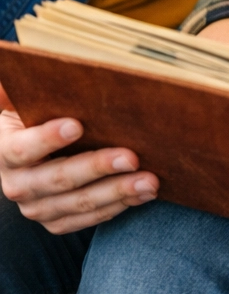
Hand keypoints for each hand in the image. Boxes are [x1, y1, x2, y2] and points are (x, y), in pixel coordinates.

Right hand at [0, 80, 157, 233]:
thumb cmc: (43, 117)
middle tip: (133, 157)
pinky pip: (87, 219)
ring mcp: (37, 206)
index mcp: (6, 150)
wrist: (34, 150)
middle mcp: (18, 183)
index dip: (48, 138)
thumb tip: (77, 72)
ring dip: (118, 192)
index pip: (22, 147)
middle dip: (99, 167)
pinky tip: (141, 195)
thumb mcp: (38, 104)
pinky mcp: (56, 221)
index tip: (77, 125)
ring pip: (78, 203)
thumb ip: (49, 95)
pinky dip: (117, 206)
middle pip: (58, 178)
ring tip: (149, 181)